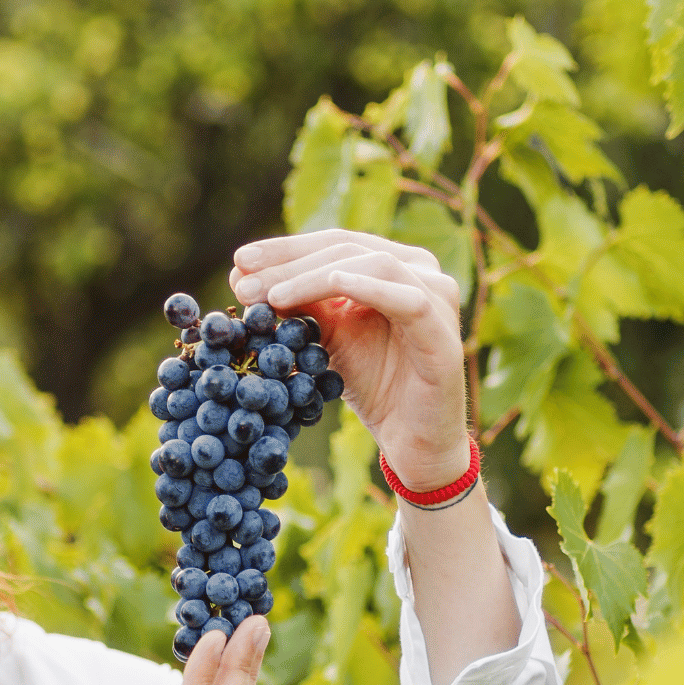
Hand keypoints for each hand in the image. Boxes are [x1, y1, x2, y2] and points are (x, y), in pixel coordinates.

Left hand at [229, 230, 469, 490]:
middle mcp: (422, 271)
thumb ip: (300, 305)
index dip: (285, 249)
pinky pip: (409, 301)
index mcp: (396, 264)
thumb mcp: (329, 337)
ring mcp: (438, 299)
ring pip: (373, 265)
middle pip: (348, 249)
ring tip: (273, 297)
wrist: (412, 441)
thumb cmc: (376, 385)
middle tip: (244, 281)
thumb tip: (245, 277)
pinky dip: (369, 288)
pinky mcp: (444, 335)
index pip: (334, 243)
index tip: (238, 262)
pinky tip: (332, 284)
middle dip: (291, 263)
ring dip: (315, 277)